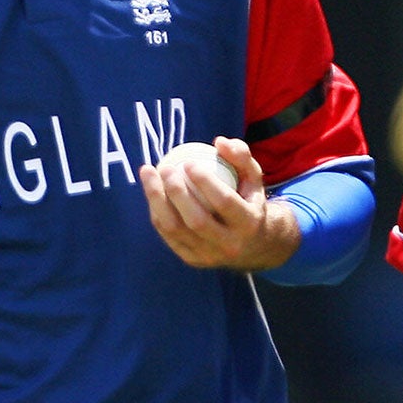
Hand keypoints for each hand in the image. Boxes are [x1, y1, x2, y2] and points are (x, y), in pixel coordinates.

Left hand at [139, 136, 297, 271]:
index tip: (189, 162)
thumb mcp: (254, 178)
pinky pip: (168, 235)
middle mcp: (229, 245)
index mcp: (248, 224)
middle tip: (166, 168)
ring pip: (176, 229)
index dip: (206, 182)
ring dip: (157, 200)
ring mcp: (208, 256)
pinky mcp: (192, 260)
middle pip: (197, 220)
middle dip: (177, 192)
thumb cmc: (249, 201)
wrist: (253, 245)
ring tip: (149, 173)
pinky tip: (151, 190)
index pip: (225, 202)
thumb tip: (219, 142)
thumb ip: (241, 155)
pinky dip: (157, 211)